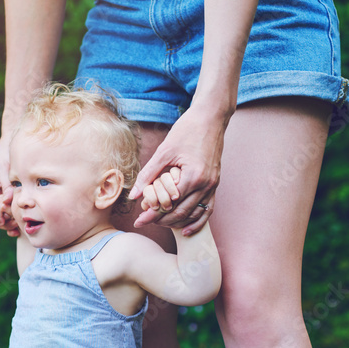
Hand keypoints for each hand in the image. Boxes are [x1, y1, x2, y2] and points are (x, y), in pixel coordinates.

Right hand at [0, 132, 19, 236]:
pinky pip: (13, 219)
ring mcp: (8, 202)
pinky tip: (18, 229)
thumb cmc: (6, 156)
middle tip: (12, 221)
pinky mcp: (18, 203)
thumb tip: (8, 199)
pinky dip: (14, 224)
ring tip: (16, 225)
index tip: (4, 211)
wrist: (15, 148)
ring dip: (8, 225)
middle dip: (2, 221)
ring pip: (4, 221)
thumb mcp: (4, 169)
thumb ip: (6, 184)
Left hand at [130, 106, 224, 234]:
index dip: (153, 214)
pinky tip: (186, 229)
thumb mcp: (164, 151)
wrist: (211, 118)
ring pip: (195, 214)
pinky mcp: (215, 183)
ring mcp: (213, 185)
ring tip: (160, 225)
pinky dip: (197, 220)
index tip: (139, 220)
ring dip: (177, 222)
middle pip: (182, 212)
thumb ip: (148, 174)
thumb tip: (133, 195)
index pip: (170, 203)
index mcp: (193, 176)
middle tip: (145, 223)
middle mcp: (206, 184)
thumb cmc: (187, 130)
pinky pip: (208, 208)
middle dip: (162, 221)